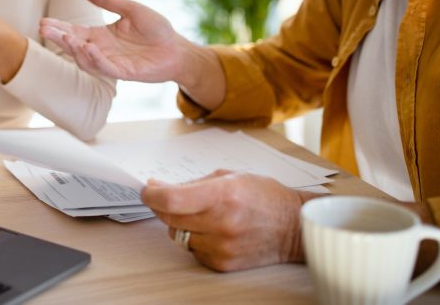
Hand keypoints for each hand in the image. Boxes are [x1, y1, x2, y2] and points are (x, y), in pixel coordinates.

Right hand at [38, 0, 185, 82]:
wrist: (177, 48)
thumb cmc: (156, 30)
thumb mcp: (130, 9)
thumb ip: (108, 1)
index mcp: (101, 36)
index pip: (75, 31)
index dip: (59, 27)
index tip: (43, 22)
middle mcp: (102, 50)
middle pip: (74, 45)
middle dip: (59, 38)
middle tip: (43, 29)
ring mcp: (112, 62)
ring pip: (86, 59)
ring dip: (74, 49)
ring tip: (65, 37)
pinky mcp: (125, 72)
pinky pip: (106, 67)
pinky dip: (95, 58)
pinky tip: (88, 47)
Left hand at [142, 170, 307, 271]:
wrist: (292, 226)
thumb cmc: (263, 196)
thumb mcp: (229, 177)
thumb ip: (193, 184)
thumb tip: (159, 188)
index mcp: (223, 195)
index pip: (172, 199)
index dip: (152, 195)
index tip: (147, 190)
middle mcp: (221, 223)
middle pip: (170, 218)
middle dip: (162, 206)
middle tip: (165, 197)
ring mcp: (222, 246)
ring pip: (178, 235)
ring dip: (179, 223)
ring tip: (198, 213)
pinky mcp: (223, 263)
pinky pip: (192, 250)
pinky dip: (194, 238)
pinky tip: (209, 229)